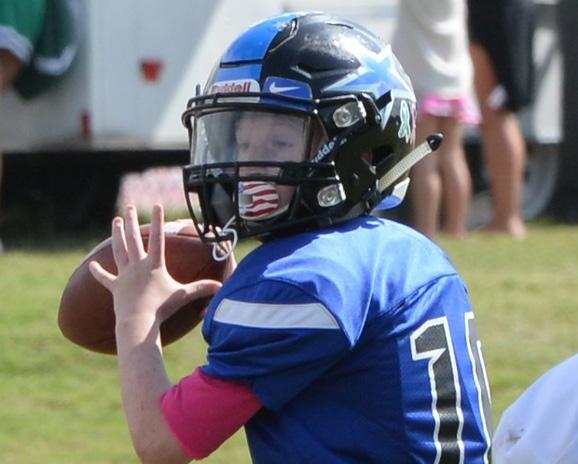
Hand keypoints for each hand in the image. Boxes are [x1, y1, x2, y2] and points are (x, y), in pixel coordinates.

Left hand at [89, 204, 221, 325]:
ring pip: (119, 251)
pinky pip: (105, 279)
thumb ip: (201, 289)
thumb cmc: (162, 309)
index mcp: (154, 265)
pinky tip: (91, 265)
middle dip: (131, 221)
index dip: (158, 221)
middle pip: (133, 239)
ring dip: (116, 235)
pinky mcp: (115, 288)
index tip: (156, 204)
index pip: (158, 238)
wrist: (138, 322)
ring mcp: (124, 276)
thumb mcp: (183, 296)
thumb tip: (220, 286)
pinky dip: (98, 272)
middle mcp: (137, 266)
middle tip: (128, 207)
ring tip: (115, 221)